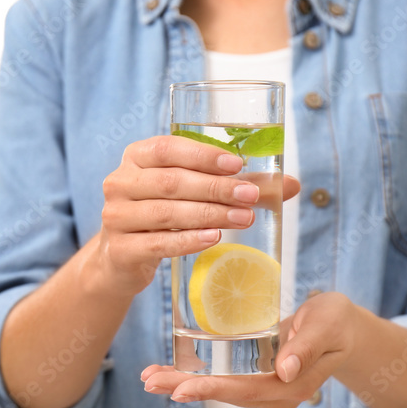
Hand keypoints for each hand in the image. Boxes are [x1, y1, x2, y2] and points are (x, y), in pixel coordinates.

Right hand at [93, 135, 299, 294]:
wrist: (121, 259)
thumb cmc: (163, 216)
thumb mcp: (191, 192)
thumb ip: (235, 184)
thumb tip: (291, 184)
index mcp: (137, 156)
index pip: (168, 148)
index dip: (203, 155)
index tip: (237, 164)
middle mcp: (120, 182)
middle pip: (172, 182)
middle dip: (216, 189)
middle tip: (251, 196)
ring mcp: (115, 217)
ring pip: (167, 213)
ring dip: (209, 215)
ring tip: (242, 219)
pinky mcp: (120, 249)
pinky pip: (158, 244)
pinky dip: (188, 241)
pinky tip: (213, 239)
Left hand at [140, 292, 359, 407]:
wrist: (343, 329)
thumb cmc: (336, 321)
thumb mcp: (327, 324)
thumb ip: (307, 345)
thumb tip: (283, 371)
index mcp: (294, 386)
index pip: (246, 390)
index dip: (212, 389)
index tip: (181, 389)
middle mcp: (277, 396)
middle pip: (225, 394)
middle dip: (185, 388)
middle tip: (149, 381)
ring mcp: (266, 391)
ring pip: (219, 390)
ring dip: (183, 384)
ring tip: (149, 378)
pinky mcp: (256, 381)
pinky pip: (222, 382)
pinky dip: (194, 378)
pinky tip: (170, 374)